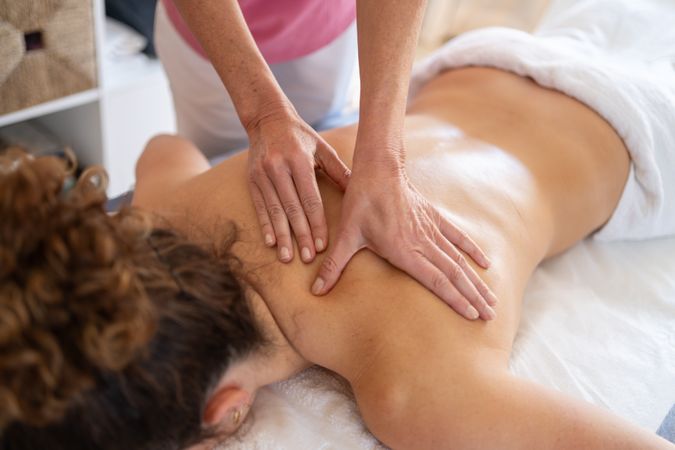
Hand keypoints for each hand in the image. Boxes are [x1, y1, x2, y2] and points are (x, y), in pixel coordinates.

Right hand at [246, 105, 350, 262]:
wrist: (267, 120)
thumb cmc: (300, 136)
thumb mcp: (322, 149)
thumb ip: (339, 171)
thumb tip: (359, 192)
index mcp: (299, 160)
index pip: (310, 199)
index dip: (317, 223)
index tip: (323, 244)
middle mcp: (278, 168)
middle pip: (292, 208)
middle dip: (301, 235)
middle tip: (309, 257)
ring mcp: (262, 174)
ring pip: (275, 211)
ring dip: (283, 236)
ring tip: (289, 257)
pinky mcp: (252, 179)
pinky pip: (260, 206)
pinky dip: (265, 225)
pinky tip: (271, 242)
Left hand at [311, 166, 498, 320]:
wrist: (378, 169)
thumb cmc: (361, 203)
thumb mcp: (347, 236)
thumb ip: (334, 265)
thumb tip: (317, 290)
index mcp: (404, 250)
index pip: (435, 280)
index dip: (454, 299)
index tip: (471, 315)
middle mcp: (422, 242)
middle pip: (453, 274)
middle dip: (473, 297)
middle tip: (489, 316)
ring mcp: (431, 230)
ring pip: (458, 260)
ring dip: (475, 281)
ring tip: (490, 300)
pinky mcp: (434, 218)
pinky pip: (457, 237)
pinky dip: (472, 251)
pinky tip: (485, 264)